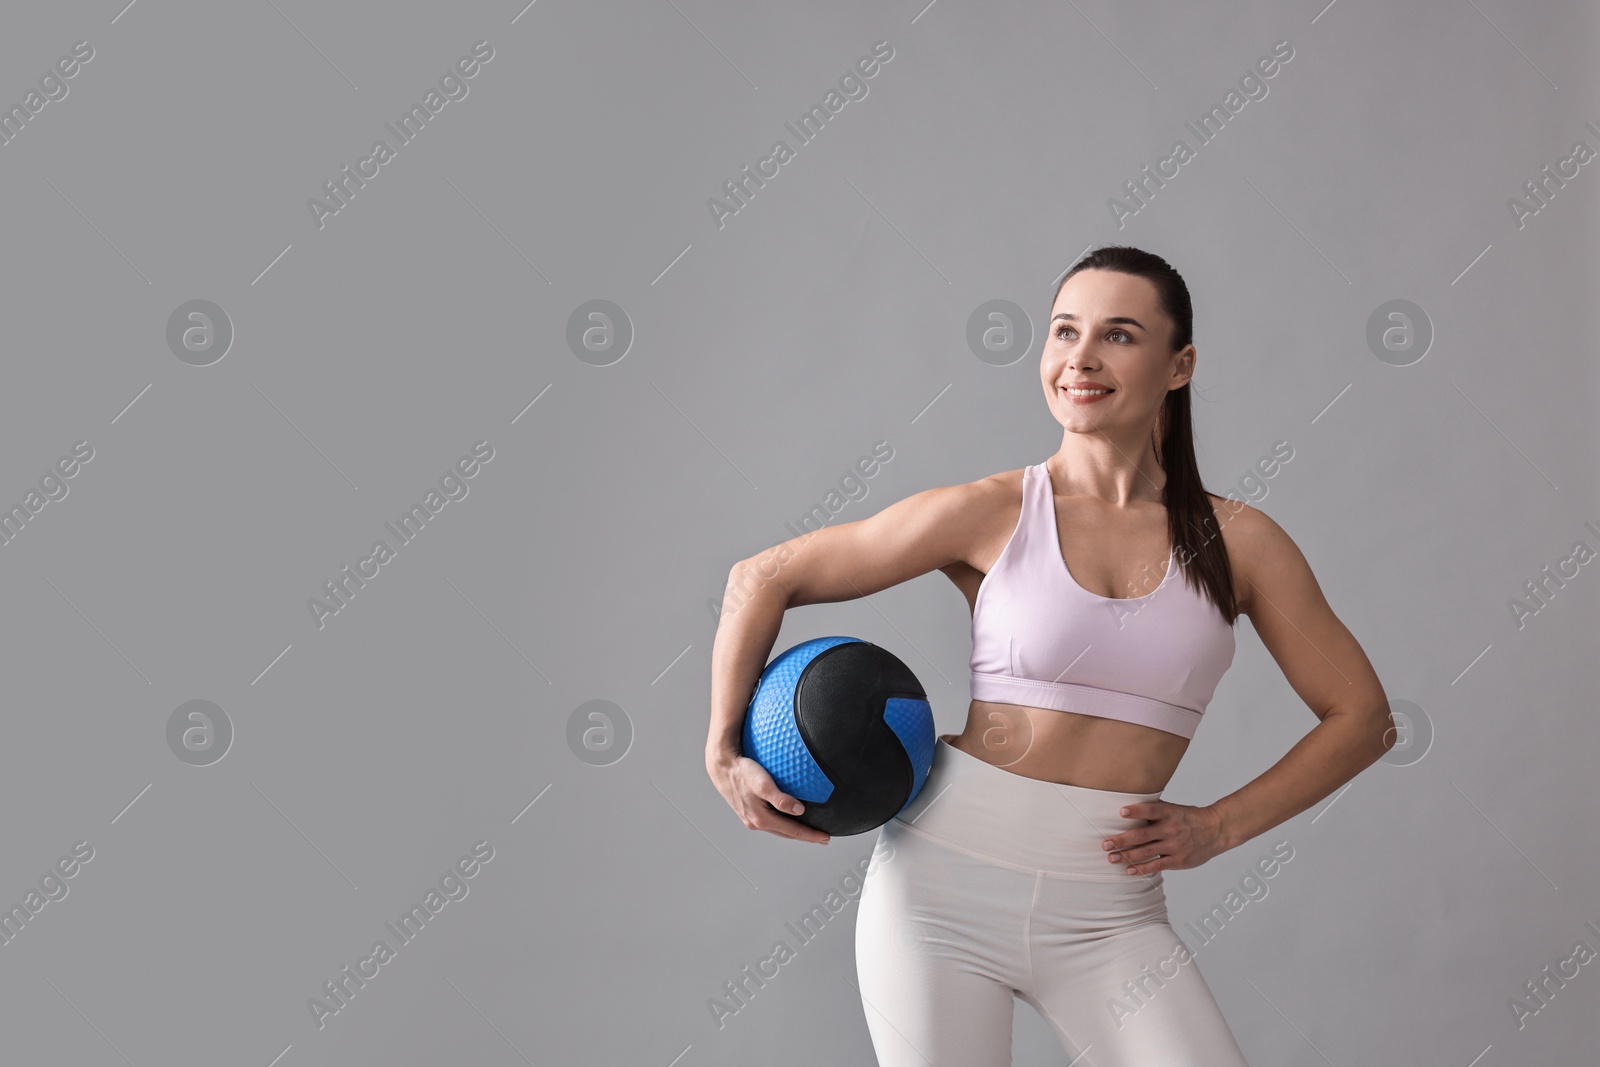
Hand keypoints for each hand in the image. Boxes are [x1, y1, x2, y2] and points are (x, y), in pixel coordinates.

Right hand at [707, 752, 830, 844]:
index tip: (826, 838)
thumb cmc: (742, 772)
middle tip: (822, 838)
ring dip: (794, 831)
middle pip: (787, 834)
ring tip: (808, 831)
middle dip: (805, 836)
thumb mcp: (763, 784)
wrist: (722, 767)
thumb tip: (799, 810)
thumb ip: (781, 799)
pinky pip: (771, 821)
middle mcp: (756, 822)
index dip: (811, 835)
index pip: (793, 831)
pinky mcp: (749, 811)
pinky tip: (788, 819)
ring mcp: (751, 818)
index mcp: (761, 819)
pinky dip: (783, 824)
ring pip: (778, 829)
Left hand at [1101, 801, 1224, 874]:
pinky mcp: (1178, 860)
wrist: (1215, 831)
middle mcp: (1170, 829)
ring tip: (1111, 858)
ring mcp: (1174, 845)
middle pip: (1142, 835)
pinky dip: (1141, 868)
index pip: (1151, 811)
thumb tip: (1127, 807)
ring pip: (1146, 852)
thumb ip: (1153, 810)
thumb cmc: (1188, 818)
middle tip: (1105, 844)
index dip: (1136, 811)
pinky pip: (1156, 865)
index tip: (1121, 811)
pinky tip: (1128, 870)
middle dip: (1122, 840)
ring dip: (1126, 856)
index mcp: (1169, 813)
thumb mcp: (1173, 809)